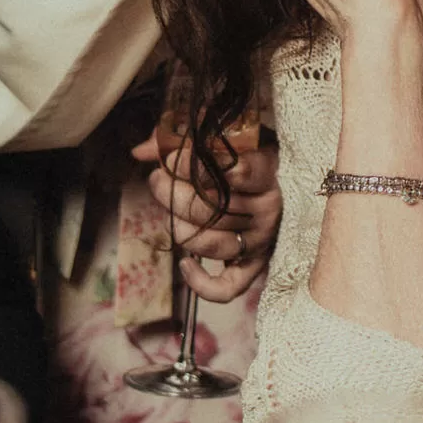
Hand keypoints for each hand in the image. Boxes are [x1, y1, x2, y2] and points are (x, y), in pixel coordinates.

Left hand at [132, 129, 280, 301]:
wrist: (282, 184)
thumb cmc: (249, 155)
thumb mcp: (228, 135)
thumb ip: (184, 137)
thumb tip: (140, 151)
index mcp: (270, 174)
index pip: (234, 173)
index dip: (195, 166)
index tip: (173, 158)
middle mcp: (269, 212)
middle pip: (212, 209)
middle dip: (173, 193)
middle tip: (158, 179)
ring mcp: (261, 242)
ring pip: (210, 244)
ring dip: (178, 227)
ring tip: (167, 209)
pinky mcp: (253, 267)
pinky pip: (228, 287)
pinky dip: (202, 283)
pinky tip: (184, 264)